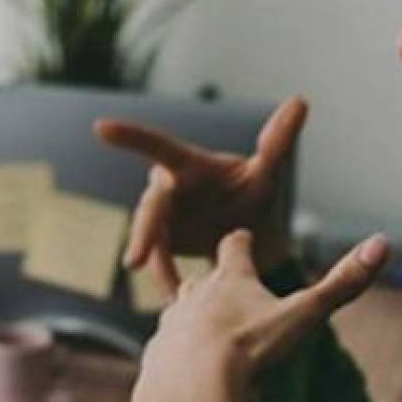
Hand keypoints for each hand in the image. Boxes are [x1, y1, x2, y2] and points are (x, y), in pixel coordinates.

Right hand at [94, 96, 306, 291]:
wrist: (248, 234)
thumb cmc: (251, 192)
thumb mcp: (266, 172)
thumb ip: (277, 141)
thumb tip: (301, 101)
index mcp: (188, 165)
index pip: (158, 146)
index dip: (130, 136)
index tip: (100, 128)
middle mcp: (168, 188)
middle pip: (150, 208)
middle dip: (143, 233)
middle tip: (136, 260)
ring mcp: (161, 218)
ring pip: (149, 240)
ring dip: (156, 266)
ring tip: (174, 293)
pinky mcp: (160, 244)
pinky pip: (158, 263)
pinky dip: (168, 281)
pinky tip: (178, 301)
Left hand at [131, 229, 388, 401]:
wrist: (193, 394)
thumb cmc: (251, 350)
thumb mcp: (303, 316)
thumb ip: (342, 283)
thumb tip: (383, 242)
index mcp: (228, 279)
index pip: (234, 245)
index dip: (241, 241)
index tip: (244, 238)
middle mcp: (192, 295)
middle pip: (202, 280)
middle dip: (214, 285)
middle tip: (229, 295)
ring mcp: (169, 326)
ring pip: (180, 316)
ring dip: (194, 323)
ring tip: (212, 342)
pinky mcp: (153, 359)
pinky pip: (167, 356)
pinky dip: (179, 362)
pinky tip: (190, 377)